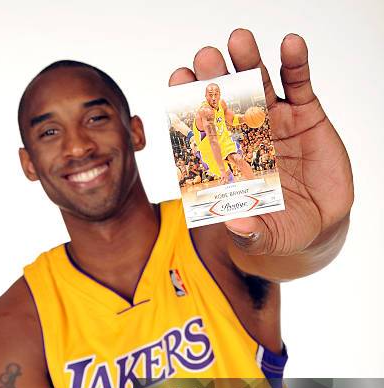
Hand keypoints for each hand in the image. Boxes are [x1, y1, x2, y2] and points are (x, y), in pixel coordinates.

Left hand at [169, 29, 352, 255]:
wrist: (319, 222)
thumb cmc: (282, 229)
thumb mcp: (267, 237)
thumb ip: (250, 233)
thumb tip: (234, 224)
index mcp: (225, 160)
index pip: (202, 130)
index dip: (190, 107)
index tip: (178, 82)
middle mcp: (244, 134)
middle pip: (225, 101)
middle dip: (214, 78)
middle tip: (204, 58)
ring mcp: (274, 121)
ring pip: (258, 85)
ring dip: (248, 62)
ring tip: (239, 40)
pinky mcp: (306, 114)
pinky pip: (299, 84)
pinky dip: (295, 64)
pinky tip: (290, 45)